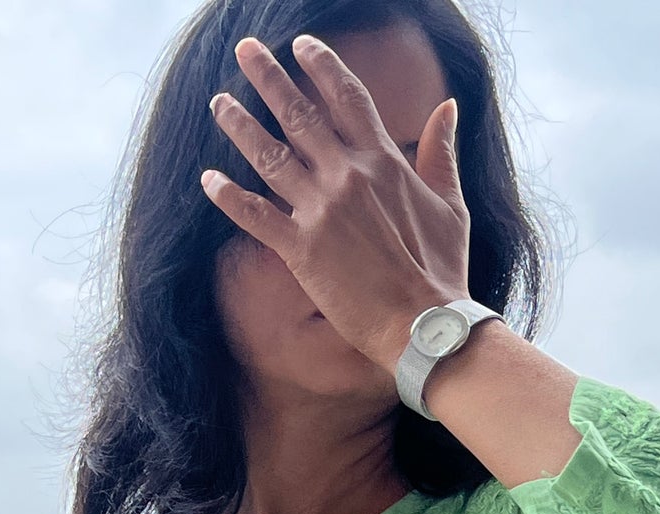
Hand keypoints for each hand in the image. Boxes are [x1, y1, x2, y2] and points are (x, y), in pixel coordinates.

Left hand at [203, 33, 469, 375]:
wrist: (424, 325)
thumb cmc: (442, 270)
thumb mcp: (451, 204)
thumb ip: (442, 152)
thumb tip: (448, 106)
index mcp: (383, 160)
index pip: (347, 97)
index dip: (321, 66)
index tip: (300, 44)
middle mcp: (347, 176)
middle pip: (300, 114)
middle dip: (269, 77)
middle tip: (245, 49)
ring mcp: (321, 211)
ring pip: (270, 156)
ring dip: (240, 126)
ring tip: (218, 102)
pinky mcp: (301, 250)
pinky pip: (256, 216)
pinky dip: (229, 197)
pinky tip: (208, 179)